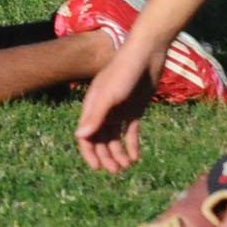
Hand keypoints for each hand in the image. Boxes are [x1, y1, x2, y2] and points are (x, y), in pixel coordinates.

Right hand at [75, 46, 159, 172]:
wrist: (146, 55)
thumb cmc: (124, 73)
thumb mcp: (109, 95)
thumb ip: (95, 115)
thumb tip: (80, 137)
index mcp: (93, 106)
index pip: (86, 135)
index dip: (90, 152)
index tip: (98, 168)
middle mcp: (104, 110)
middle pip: (101, 139)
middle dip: (106, 156)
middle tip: (117, 171)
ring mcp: (119, 110)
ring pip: (115, 137)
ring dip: (119, 153)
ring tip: (127, 166)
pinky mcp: (134, 109)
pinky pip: (130, 131)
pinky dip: (132, 145)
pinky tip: (136, 157)